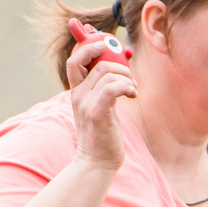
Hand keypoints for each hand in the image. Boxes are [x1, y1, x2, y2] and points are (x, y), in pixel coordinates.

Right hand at [65, 40, 134, 169]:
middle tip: (129, 74)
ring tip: (133, 90)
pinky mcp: (97, 112)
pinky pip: (113, 87)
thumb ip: (104, 89)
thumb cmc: (103, 135)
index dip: (88, 46)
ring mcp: (86, 103)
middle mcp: (78, 94)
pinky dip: (126, 86)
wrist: (97, 162)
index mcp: (76, 91)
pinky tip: (132, 94)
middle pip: (95, 62)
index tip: (106, 44)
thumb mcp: (101, 107)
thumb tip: (120, 69)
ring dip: (127, 77)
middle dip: (117, 62)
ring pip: (107, 72)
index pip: (74, 59)